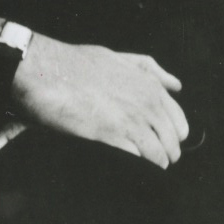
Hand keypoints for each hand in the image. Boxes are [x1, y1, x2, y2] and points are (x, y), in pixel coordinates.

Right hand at [11, 34, 189, 168]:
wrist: (44, 70)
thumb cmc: (74, 62)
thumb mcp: (116, 57)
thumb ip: (148, 69)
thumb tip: (175, 85)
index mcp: (150, 87)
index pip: (179, 124)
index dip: (169, 136)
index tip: (156, 140)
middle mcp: (147, 105)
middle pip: (171, 144)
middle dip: (161, 154)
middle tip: (145, 157)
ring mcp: (131, 122)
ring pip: (158, 157)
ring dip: (149, 164)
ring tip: (134, 165)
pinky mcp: (111, 137)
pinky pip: (137, 161)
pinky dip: (132, 166)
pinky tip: (120, 163)